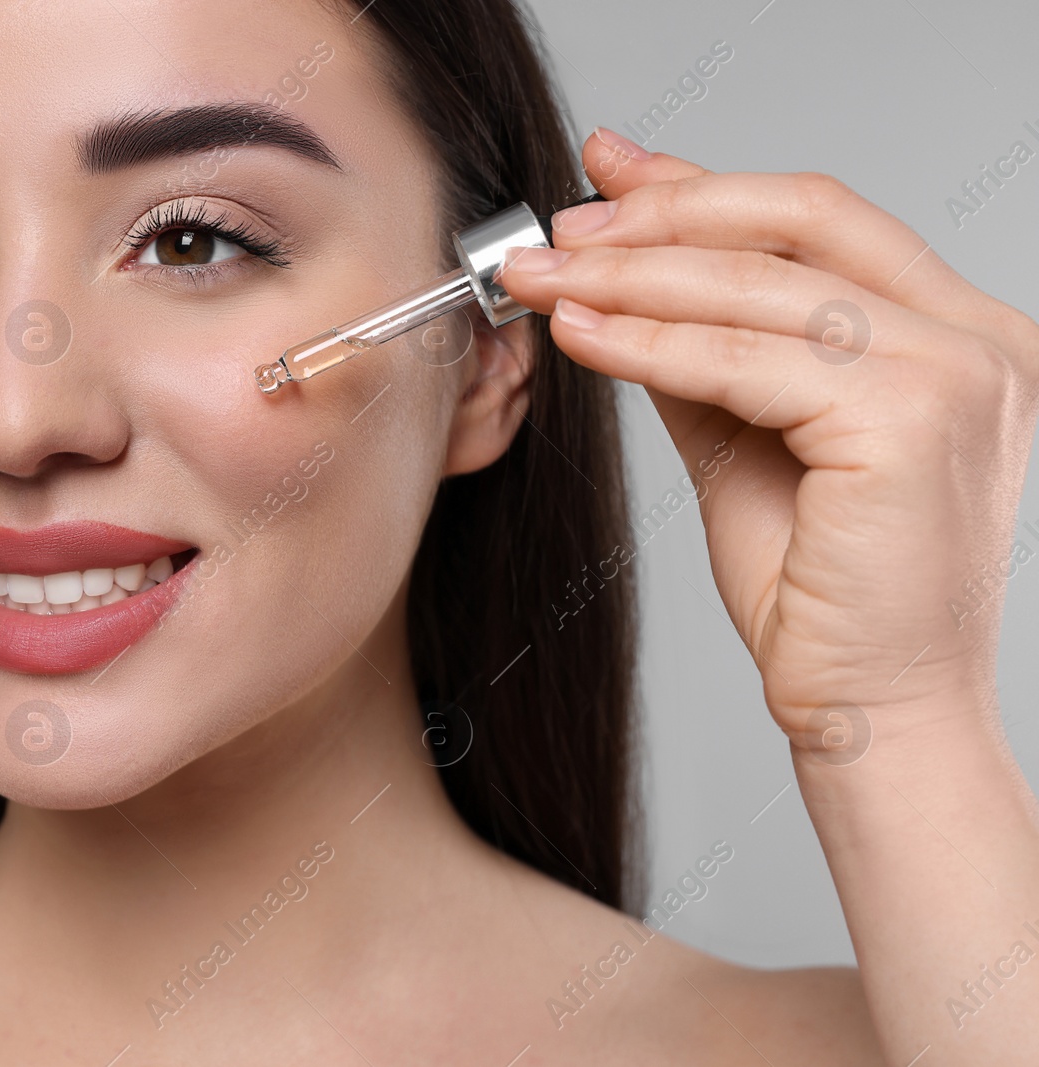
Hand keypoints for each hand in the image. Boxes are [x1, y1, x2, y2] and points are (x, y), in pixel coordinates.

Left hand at [500, 128, 1038, 752]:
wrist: (867, 709)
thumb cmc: (820, 593)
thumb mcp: (750, 439)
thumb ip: (707, 348)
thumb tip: (624, 273)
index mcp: (959, 333)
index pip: (820, 224)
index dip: (705, 187)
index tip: (610, 177)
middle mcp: (978, 339)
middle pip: (798, 224)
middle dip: (660, 218)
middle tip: (560, 232)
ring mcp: (958, 373)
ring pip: (759, 289)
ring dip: (631, 277)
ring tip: (542, 283)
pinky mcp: (910, 420)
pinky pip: (744, 362)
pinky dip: (648, 345)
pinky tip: (580, 336)